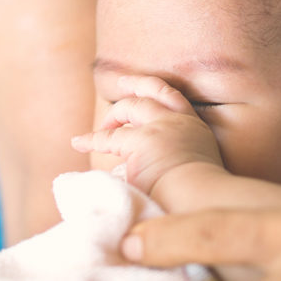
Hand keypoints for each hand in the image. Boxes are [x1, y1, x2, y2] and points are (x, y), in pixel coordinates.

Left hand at [72, 75, 222, 197]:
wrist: (200, 197)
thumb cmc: (199, 191)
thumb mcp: (198, 163)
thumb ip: (179, 154)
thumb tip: (153, 161)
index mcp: (194, 126)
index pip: (175, 98)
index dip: (156, 90)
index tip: (142, 88)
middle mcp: (178, 120)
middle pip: (155, 90)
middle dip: (135, 84)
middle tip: (122, 82)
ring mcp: (159, 127)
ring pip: (130, 106)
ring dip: (114, 114)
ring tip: (101, 124)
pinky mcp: (141, 141)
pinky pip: (110, 138)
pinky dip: (93, 140)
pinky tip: (80, 142)